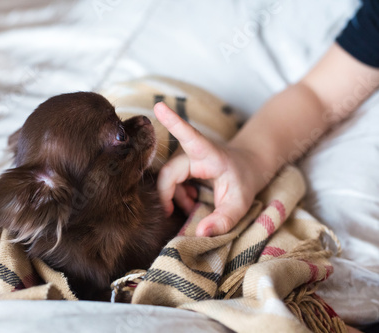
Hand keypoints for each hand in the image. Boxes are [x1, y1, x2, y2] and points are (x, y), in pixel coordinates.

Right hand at [154, 102, 264, 236]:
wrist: (248, 167)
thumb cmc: (245, 180)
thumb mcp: (240, 203)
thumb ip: (223, 220)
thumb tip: (200, 233)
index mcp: (209, 155)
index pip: (189, 136)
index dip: (173, 122)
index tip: (159, 106)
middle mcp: (195, 153)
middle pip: (169, 174)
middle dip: (168, 196)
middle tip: (172, 215)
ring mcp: (187, 159)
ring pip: (168, 180)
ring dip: (175, 198)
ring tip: (191, 208)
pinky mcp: (184, 165)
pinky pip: (171, 182)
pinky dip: (178, 196)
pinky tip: (191, 202)